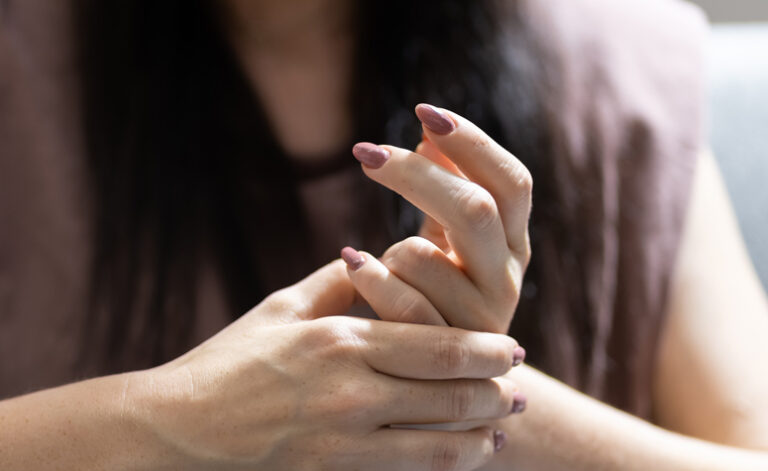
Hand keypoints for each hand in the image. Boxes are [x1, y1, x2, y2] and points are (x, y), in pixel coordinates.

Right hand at [131, 260, 521, 469]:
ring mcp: (343, 439)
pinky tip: (463, 454)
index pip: (436, 345)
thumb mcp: (281, 310)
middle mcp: (350, 390)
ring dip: (480, 435)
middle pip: (449, 394)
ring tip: (501, 428)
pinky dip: (446, 463)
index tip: (513, 351)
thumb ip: (335, 283)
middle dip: (495, 393)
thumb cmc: (229, 361)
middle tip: (520, 390)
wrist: (178, 429)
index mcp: (341, 340)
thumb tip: (376, 256)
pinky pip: (408, 470)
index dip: (484, 352)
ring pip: (438, 441)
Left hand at [350, 104, 532, 333]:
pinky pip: (398, 302)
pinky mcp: (442, 354)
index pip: (512, 182)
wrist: (452, 376)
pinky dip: (369, 277)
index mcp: (514, 241)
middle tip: (365, 152)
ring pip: (422, 257)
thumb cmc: (442, 289)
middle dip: (412, 176)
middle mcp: (507, 278)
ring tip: (376, 260)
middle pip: (474, 209)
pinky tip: (353, 264)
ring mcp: (479, 320)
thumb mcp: (451, 237)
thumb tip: (430, 131)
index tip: (423, 111)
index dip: (473, 143)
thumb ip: (447, 186)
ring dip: (388, 247)